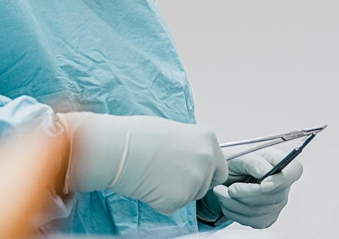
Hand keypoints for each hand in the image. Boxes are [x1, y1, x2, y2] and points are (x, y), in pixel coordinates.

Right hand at [59, 112, 227, 214]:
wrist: (118, 148)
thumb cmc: (139, 136)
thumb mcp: (175, 132)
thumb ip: (191, 148)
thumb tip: (193, 161)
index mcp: (208, 140)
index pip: (220, 168)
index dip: (206, 174)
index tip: (190, 174)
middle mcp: (207, 159)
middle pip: (206, 185)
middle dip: (190, 186)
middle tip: (166, 176)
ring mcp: (195, 180)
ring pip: (190, 197)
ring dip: (175, 193)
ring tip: (154, 176)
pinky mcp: (180, 198)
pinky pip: (173, 207)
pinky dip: (160, 202)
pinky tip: (148, 185)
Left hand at [197, 146, 302, 228]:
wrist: (222, 176)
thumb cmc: (233, 161)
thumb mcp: (239, 155)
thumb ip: (254, 161)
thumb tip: (266, 173)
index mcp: (279, 160)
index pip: (294, 171)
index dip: (282, 180)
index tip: (263, 185)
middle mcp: (282, 183)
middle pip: (275, 196)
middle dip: (246, 194)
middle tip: (227, 188)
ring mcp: (276, 202)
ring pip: (260, 210)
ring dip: (234, 203)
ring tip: (220, 192)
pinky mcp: (266, 217)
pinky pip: (252, 220)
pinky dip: (234, 212)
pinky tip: (226, 201)